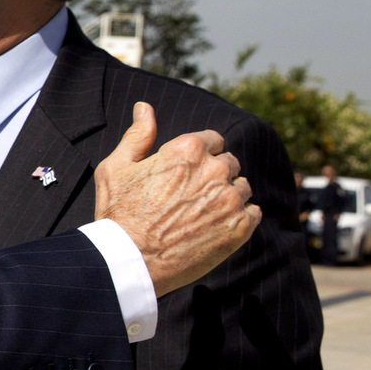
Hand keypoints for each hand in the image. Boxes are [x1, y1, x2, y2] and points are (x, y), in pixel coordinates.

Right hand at [94, 102, 259, 297]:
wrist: (131, 262)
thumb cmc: (118, 214)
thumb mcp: (116, 168)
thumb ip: (137, 135)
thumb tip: (144, 107)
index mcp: (187, 149)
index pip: (214, 140)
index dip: (201, 155)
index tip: (189, 172)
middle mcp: (214, 169)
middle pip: (230, 163)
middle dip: (215, 175)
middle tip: (191, 197)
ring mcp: (229, 199)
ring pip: (242, 187)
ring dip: (228, 197)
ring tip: (202, 215)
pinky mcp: (240, 227)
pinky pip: (253, 213)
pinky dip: (240, 218)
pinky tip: (215, 228)